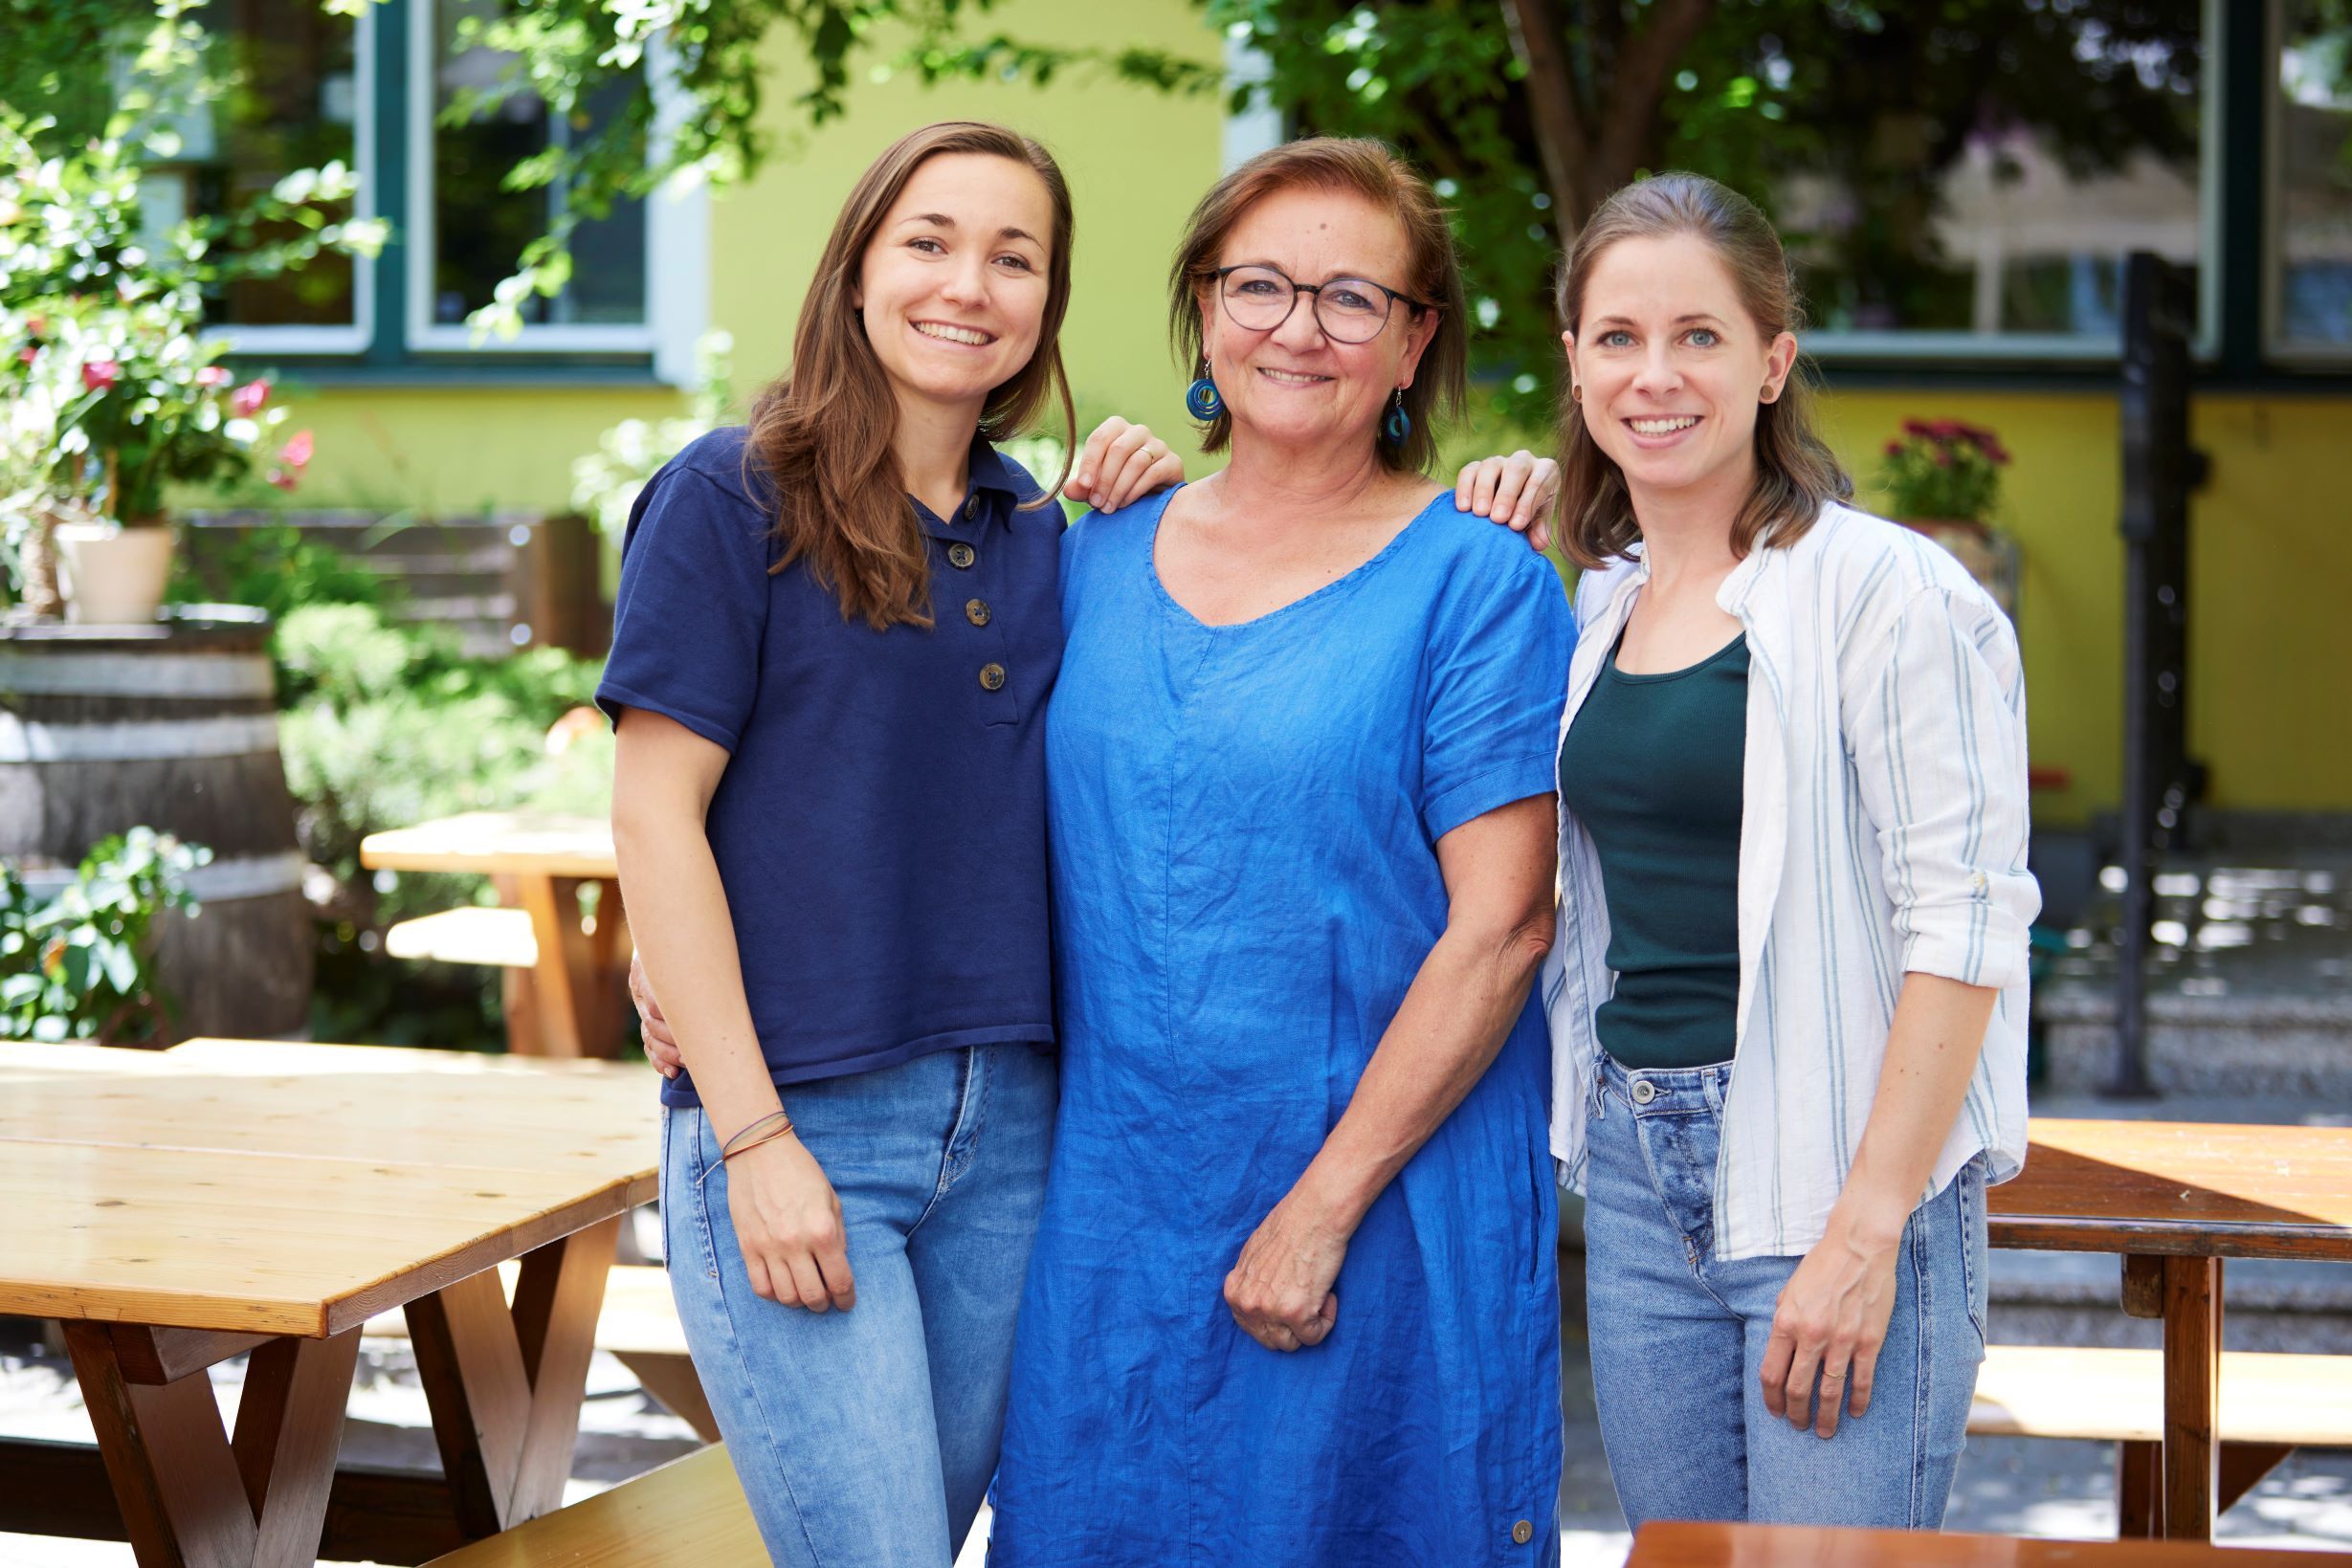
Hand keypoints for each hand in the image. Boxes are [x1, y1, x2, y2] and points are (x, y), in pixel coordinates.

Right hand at [628, 952, 681, 1078]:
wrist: (672, 944)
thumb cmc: (684, 948)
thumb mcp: (684, 950)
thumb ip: (691, 964)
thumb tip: (714, 976)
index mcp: (646, 974)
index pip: (656, 1004)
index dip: (671, 1021)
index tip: (692, 1031)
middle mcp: (642, 993)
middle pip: (652, 1024)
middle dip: (672, 1041)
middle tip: (693, 1051)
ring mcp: (644, 1009)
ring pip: (649, 1038)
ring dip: (667, 1053)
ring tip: (686, 1062)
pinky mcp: (650, 1023)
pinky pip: (649, 1047)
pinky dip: (659, 1061)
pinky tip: (671, 1071)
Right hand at [723, 1127, 856, 1311]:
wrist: (760, 1152)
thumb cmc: (801, 1172)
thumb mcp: (831, 1199)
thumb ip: (838, 1234)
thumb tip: (838, 1264)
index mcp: (822, 1230)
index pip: (839, 1280)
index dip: (846, 1298)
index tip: (846, 1302)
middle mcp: (795, 1243)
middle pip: (812, 1295)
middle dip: (824, 1304)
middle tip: (826, 1301)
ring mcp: (768, 1247)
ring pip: (786, 1296)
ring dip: (799, 1303)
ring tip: (804, 1295)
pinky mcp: (747, 1247)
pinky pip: (760, 1287)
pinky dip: (774, 1295)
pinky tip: (782, 1288)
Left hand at [1067, 417, 1183, 512]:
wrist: (1152, 498)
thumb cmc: (1118, 486)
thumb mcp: (1096, 487)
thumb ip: (1081, 488)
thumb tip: (1068, 490)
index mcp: (1116, 428)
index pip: (1100, 438)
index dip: (1089, 461)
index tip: (1084, 485)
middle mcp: (1139, 431)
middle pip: (1119, 449)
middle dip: (1104, 479)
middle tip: (1095, 503)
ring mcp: (1159, 445)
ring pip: (1136, 462)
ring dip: (1118, 488)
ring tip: (1108, 507)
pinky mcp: (1173, 462)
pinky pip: (1153, 473)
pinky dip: (1135, 490)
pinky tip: (1125, 504)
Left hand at [1223, 1184, 1350, 1351]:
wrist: (1315, 1213)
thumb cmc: (1290, 1227)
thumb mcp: (1253, 1255)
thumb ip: (1249, 1283)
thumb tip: (1254, 1303)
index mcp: (1234, 1293)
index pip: (1252, 1328)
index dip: (1275, 1316)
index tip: (1289, 1296)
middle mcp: (1248, 1305)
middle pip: (1271, 1340)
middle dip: (1290, 1325)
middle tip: (1304, 1295)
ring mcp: (1270, 1311)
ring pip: (1291, 1344)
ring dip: (1308, 1324)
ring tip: (1315, 1292)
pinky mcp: (1297, 1314)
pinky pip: (1314, 1337)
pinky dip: (1326, 1318)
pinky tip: (1327, 1293)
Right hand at [1454, 450, 1560, 550]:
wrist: (1505, 511)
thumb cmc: (1526, 517)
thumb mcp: (1537, 522)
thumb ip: (1539, 530)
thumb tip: (1539, 542)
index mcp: (1546, 471)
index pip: (1539, 483)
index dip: (1527, 504)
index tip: (1516, 526)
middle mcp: (1523, 460)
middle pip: (1516, 469)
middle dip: (1506, 495)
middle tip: (1498, 518)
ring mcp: (1498, 461)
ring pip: (1490, 467)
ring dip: (1484, 491)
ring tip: (1480, 513)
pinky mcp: (1475, 466)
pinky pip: (1469, 471)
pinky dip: (1464, 488)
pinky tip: (1463, 508)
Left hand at [1759, 1207, 1903, 1437]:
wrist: (1858, 1248)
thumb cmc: (1820, 1266)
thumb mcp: (1788, 1291)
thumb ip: (1783, 1323)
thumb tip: (1779, 1352)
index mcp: (1786, 1323)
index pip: (1771, 1374)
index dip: (1771, 1399)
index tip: (1774, 1411)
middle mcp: (1812, 1336)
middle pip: (1797, 1389)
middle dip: (1796, 1414)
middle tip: (1798, 1427)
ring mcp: (1842, 1342)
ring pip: (1830, 1393)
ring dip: (1826, 1417)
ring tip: (1824, 1432)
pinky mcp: (1868, 1342)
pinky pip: (1862, 1381)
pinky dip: (1858, 1401)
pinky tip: (1855, 1413)